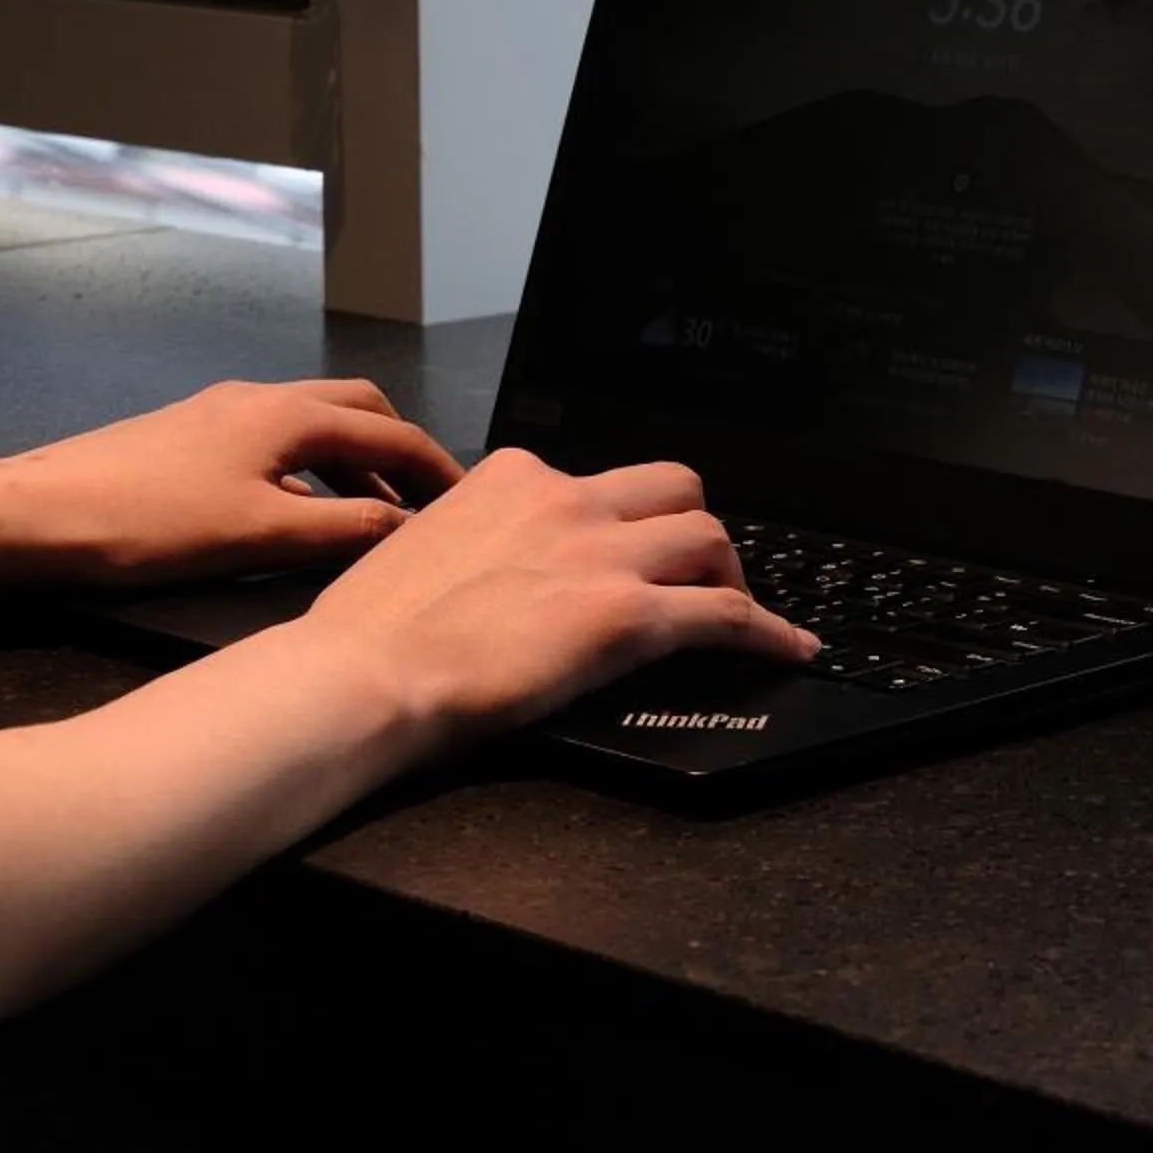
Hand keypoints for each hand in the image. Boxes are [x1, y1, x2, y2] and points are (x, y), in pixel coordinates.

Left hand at [0, 379, 464, 588]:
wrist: (41, 516)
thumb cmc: (149, 525)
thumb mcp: (262, 535)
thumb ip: (345, 531)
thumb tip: (407, 528)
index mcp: (285, 413)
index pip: (389, 433)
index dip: (436, 469)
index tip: (468, 503)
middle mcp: (258, 398)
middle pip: (356, 411)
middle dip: (399, 453)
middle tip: (426, 503)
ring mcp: (219, 414)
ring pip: (313, 428)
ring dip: (354, 467)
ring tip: (375, 521)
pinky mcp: (190, 437)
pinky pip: (275, 444)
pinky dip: (310, 474)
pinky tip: (302, 520)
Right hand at [288, 448, 818, 749]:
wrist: (361, 673)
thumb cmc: (369, 633)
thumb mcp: (422, 550)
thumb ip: (472, 543)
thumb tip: (488, 571)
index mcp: (509, 478)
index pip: (596, 481)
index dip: (626, 520)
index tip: (631, 551)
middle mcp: (563, 498)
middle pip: (673, 487)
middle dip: (693, 530)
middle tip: (697, 576)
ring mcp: (600, 553)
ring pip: (709, 535)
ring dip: (731, 574)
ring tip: (738, 612)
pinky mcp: (626, 615)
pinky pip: (725, 613)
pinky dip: (768, 630)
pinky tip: (791, 649)